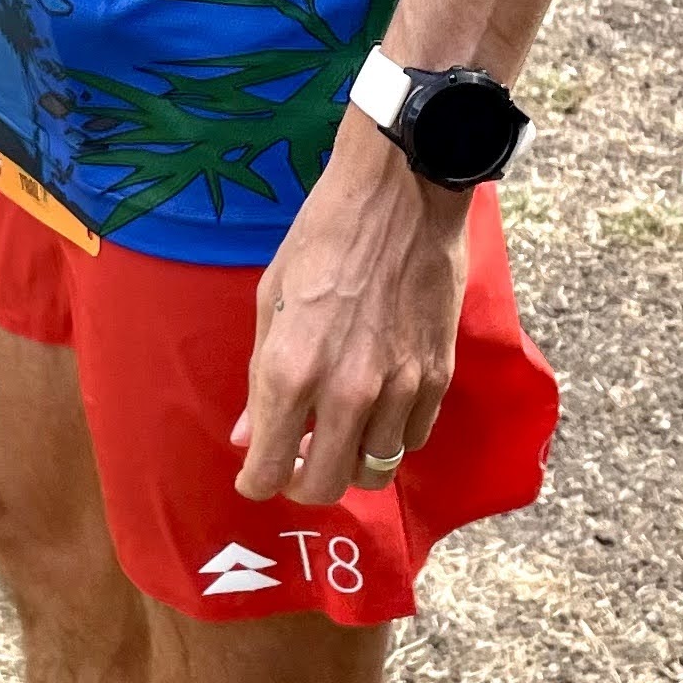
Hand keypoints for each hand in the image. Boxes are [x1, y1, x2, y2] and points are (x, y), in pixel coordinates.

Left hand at [233, 116, 471, 505]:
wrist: (401, 195)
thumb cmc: (323, 237)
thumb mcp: (270, 299)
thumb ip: (258, 379)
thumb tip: (245, 436)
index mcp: (291, 371)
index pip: (270, 469)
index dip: (257, 482)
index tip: (255, 476)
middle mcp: (346, 392)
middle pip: (325, 486)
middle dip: (303, 484)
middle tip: (296, 462)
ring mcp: (398, 388)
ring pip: (375, 470)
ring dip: (351, 462)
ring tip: (340, 434)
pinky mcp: (437, 376)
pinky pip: (413, 438)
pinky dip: (391, 437)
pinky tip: (378, 410)